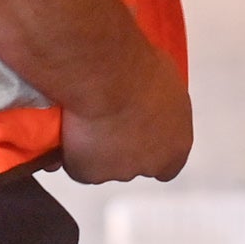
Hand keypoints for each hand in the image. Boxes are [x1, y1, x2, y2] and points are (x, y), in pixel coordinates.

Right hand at [55, 50, 192, 185]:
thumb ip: (160, 101)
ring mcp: (118, 170)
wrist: (107, 77)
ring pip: (104, 165)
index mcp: (176, 144)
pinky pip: (76, 164)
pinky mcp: (89, 172)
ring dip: (95, 148)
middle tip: (107, 119)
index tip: (137, 133)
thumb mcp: (164, 79)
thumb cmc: (138, 71)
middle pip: (134, 163)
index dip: (150, 148)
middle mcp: (150, 163)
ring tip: (85, 117)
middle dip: (120, 146)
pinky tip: (68, 128)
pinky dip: (70, 151)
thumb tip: (149, 95)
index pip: (168, 163)